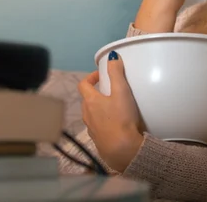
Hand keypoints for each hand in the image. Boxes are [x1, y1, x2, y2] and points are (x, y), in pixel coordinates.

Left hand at [78, 53, 143, 172]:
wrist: (122, 150)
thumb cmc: (121, 119)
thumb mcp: (122, 92)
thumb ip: (117, 73)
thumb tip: (112, 56)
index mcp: (91, 101)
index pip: (83, 85)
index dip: (91, 78)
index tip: (101, 76)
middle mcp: (87, 115)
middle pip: (87, 100)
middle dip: (96, 93)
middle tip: (110, 91)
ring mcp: (91, 129)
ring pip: (91, 114)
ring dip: (99, 109)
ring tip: (114, 108)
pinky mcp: (98, 141)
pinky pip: (97, 128)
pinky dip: (103, 123)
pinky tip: (115, 126)